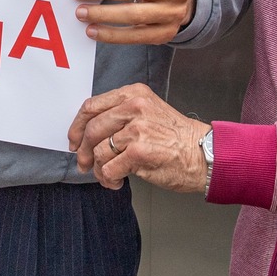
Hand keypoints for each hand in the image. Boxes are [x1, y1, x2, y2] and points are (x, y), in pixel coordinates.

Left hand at [68, 82, 209, 194]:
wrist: (202, 154)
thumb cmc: (177, 138)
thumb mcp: (149, 112)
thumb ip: (120, 116)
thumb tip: (87, 134)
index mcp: (134, 94)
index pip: (91, 106)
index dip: (77, 126)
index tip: (73, 140)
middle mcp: (134, 107)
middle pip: (91, 129)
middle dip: (82, 151)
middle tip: (83, 164)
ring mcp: (136, 129)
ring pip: (98, 151)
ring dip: (98, 169)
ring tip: (109, 175)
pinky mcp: (138, 151)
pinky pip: (108, 168)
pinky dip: (108, 179)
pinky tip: (117, 181)